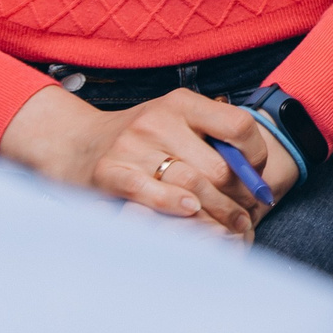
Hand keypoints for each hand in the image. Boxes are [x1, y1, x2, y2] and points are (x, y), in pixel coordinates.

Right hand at [0, 85, 298, 236]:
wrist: (73, 144)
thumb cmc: (139, 141)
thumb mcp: (176, 125)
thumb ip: (212, 140)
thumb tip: (258, 175)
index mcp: (182, 103)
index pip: (238, 125)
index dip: (257, 155)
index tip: (257, 177)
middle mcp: (158, 119)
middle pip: (218, 165)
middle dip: (240, 197)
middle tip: (248, 216)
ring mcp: (132, 144)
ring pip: (191, 182)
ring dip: (218, 212)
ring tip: (232, 229)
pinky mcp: (108, 171)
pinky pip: (147, 190)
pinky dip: (172, 204)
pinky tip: (189, 211)